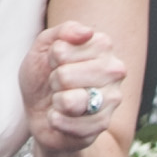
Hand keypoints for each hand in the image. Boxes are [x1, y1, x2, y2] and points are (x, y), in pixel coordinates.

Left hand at [18, 22, 128, 156]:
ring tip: (61, 101)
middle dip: (53, 82)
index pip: (60, 51)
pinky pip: (70, 124)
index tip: (56, 63)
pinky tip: (62, 118)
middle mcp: (115, 70)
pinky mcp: (104, 124)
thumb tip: (86, 32)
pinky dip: (57, 122)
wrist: (42, 113)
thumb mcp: (43, 48)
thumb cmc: (44, 76)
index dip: (50, 59)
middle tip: (58, 84)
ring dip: (56, 103)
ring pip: (70, 101)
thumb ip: (63, 32)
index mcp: (102, 45)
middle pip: (65, 76)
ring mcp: (112, 98)